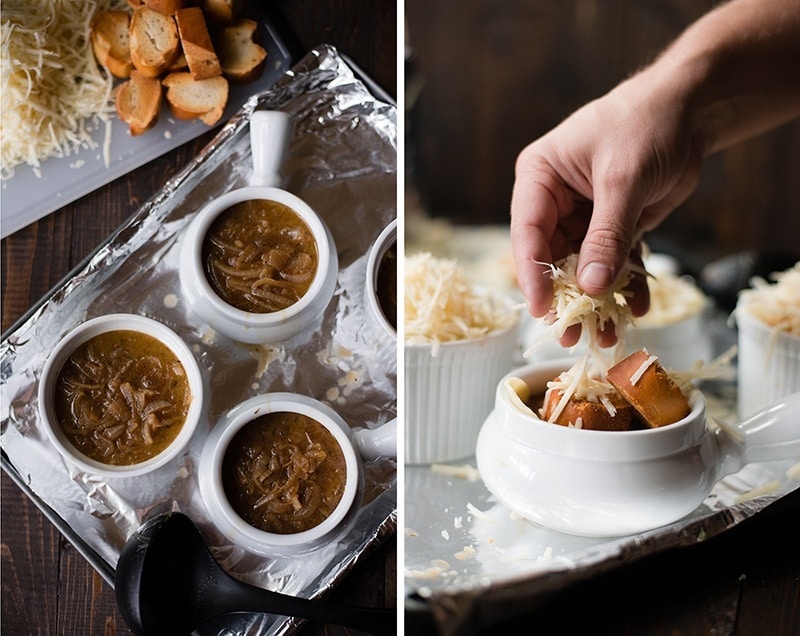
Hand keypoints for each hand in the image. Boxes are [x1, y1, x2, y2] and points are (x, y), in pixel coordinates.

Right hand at [510, 72, 703, 343]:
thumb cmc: (647, 125)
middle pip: (552, 257)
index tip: (542, 310)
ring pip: (582, 267)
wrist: (692, 109)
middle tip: (570, 334)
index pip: (528, 232)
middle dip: (565, 296)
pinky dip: (624, 285)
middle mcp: (554, 200)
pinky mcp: (612, 225)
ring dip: (595, 300)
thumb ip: (606, 236)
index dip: (533, 274)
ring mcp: (583, 215)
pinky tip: (635, 308)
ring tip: (605, 334)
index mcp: (539, 178)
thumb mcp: (623, 181)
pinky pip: (613, 262)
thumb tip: (588, 287)